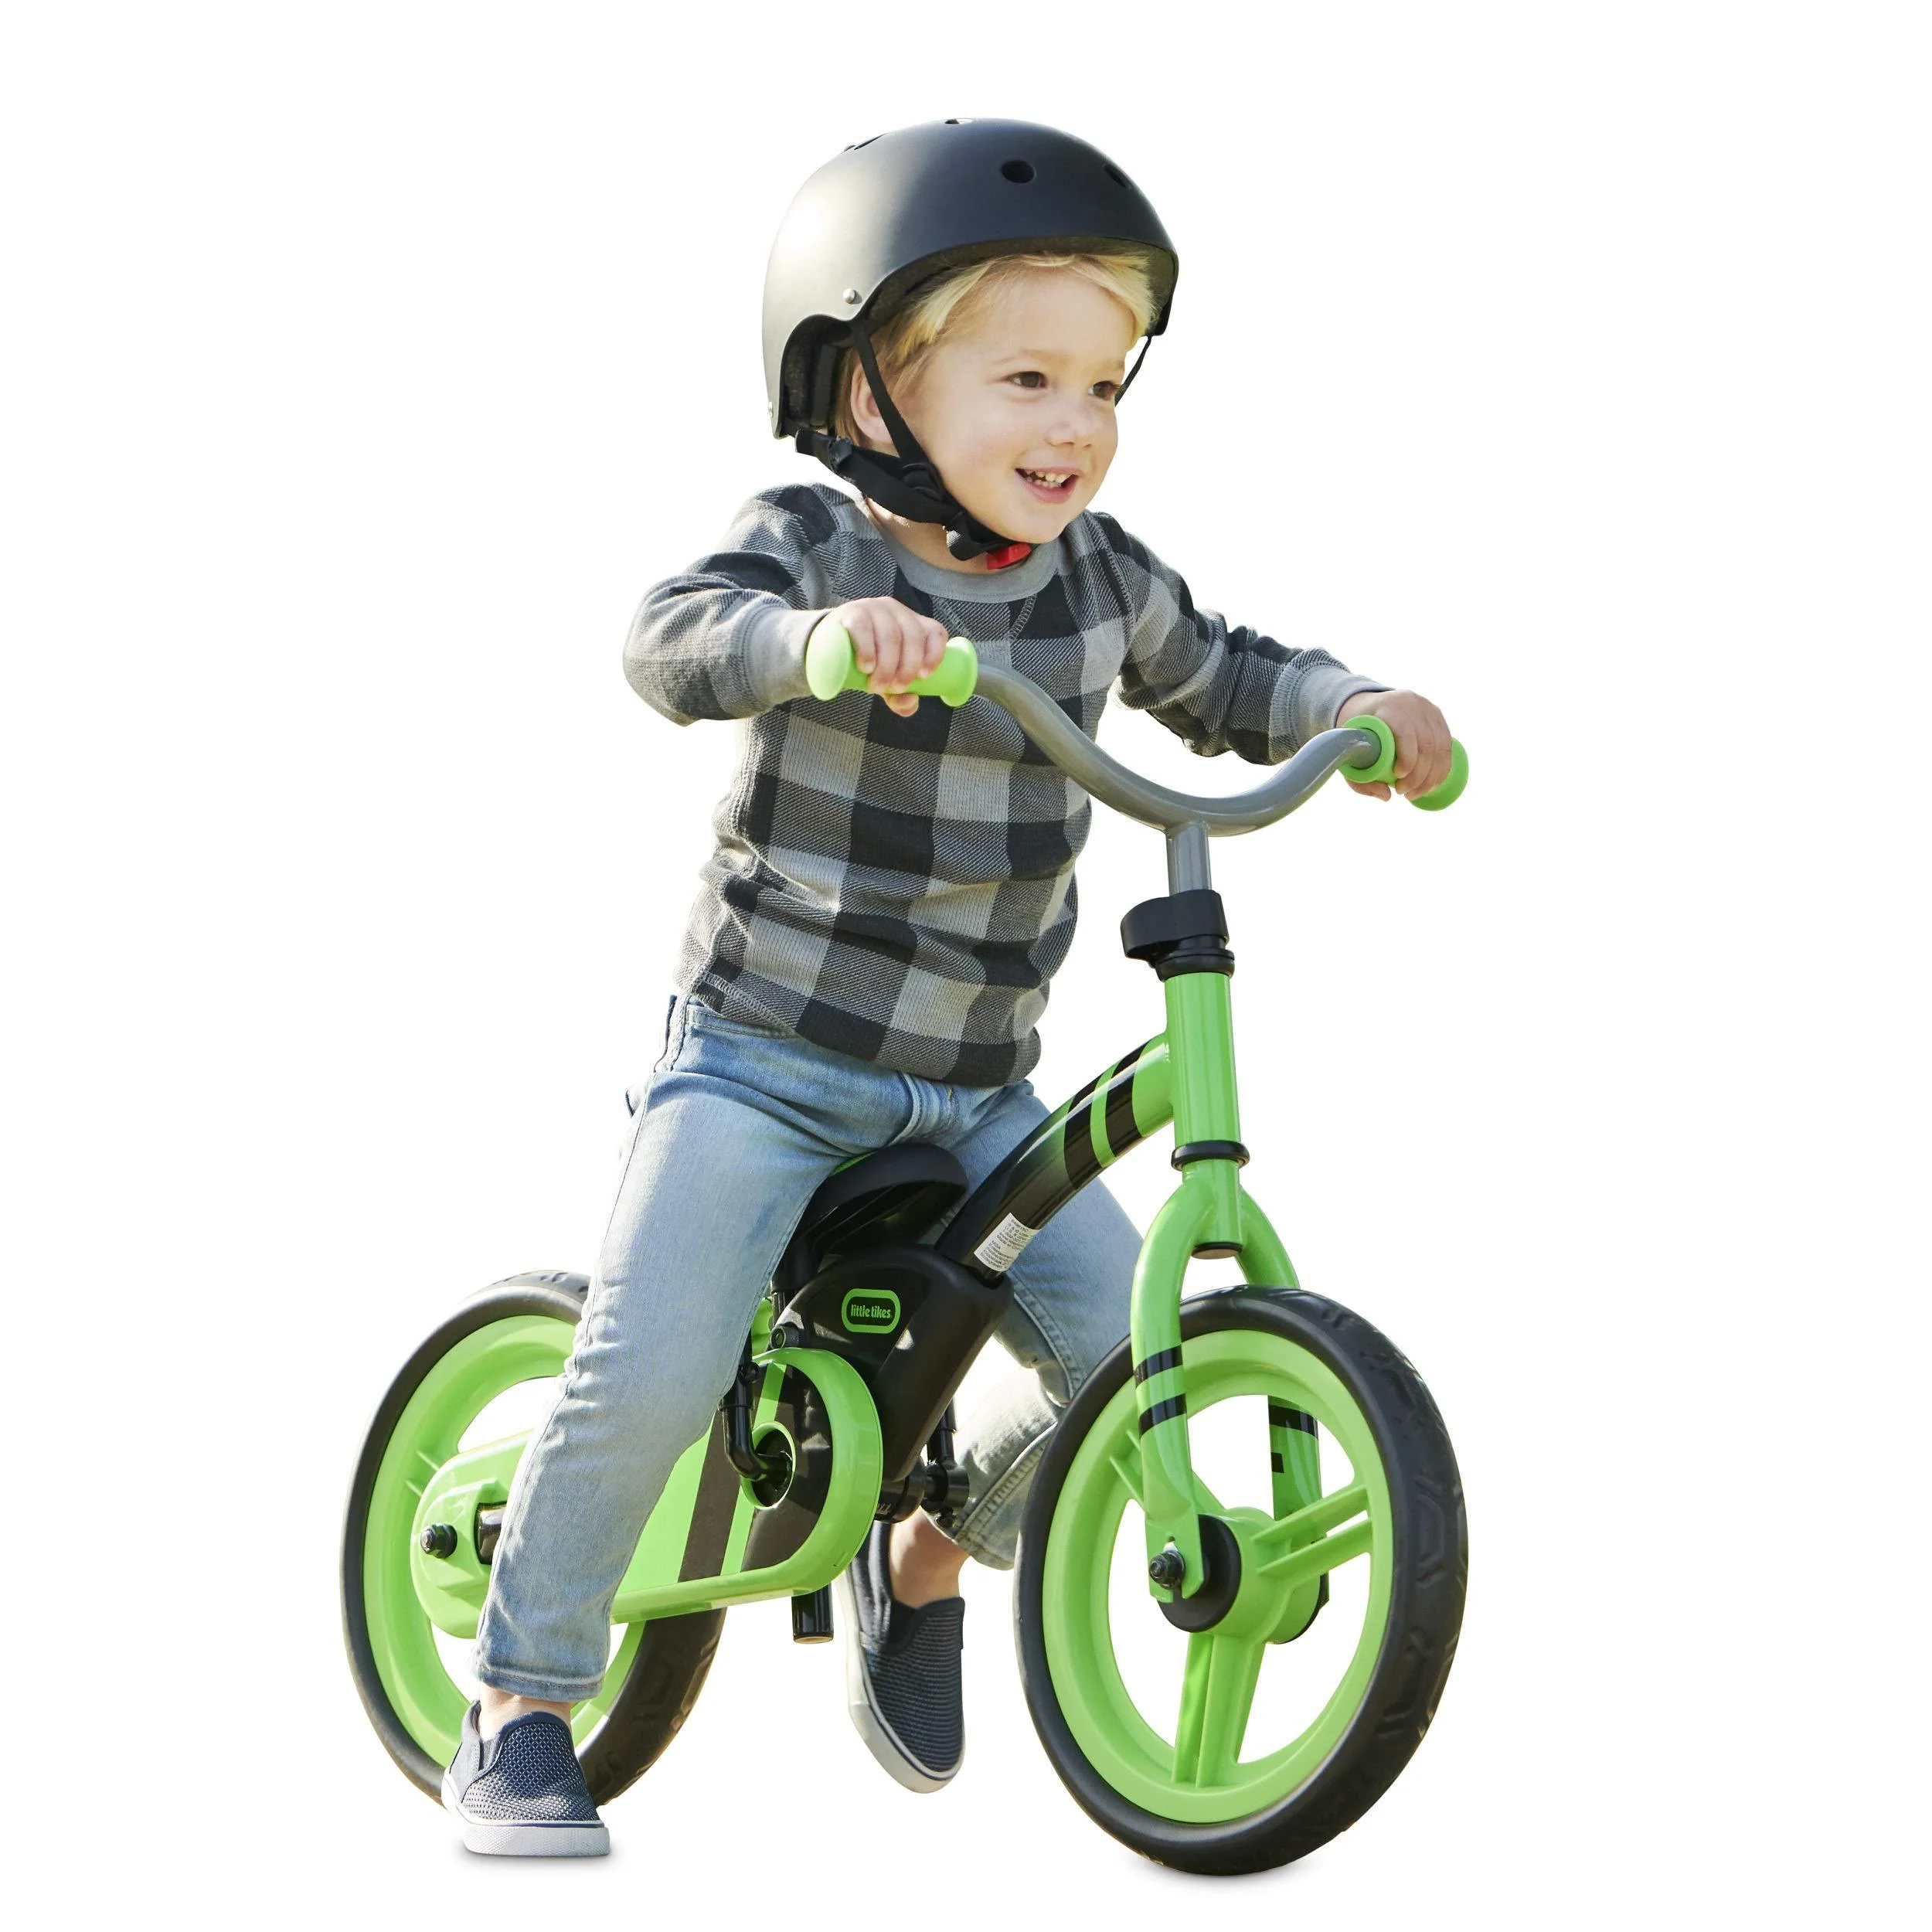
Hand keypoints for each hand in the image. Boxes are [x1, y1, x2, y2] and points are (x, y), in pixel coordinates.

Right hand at [823, 597, 948, 717]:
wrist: (828, 647)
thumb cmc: (866, 662)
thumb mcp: (886, 680)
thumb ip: (900, 697)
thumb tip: (910, 701)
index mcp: (913, 624)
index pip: (935, 632)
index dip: (934, 655)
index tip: (923, 677)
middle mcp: (897, 612)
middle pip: (913, 636)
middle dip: (907, 668)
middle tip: (894, 688)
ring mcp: (874, 609)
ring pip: (890, 634)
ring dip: (887, 665)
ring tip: (876, 685)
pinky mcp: (852, 613)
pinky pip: (864, 628)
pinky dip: (867, 650)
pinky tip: (866, 667)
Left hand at [1336, 689, 1453, 800]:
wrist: (1367, 706)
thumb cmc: (1358, 732)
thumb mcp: (1349, 751)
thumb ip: (1360, 778)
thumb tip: (1387, 796)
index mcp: (1388, 707)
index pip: (1405, 733)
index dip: (1407, 759)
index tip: (1398, 778)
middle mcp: (1411, 704)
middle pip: (1426, 743)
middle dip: (1419, 775)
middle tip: (1403, 792)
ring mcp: (1428, 709)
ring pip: (1440, 747)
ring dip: (1431, 777)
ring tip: (1414, 793)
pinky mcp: (1438, 717)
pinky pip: (1447, 746)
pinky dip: (1441, 769)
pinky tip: (1431, 784)